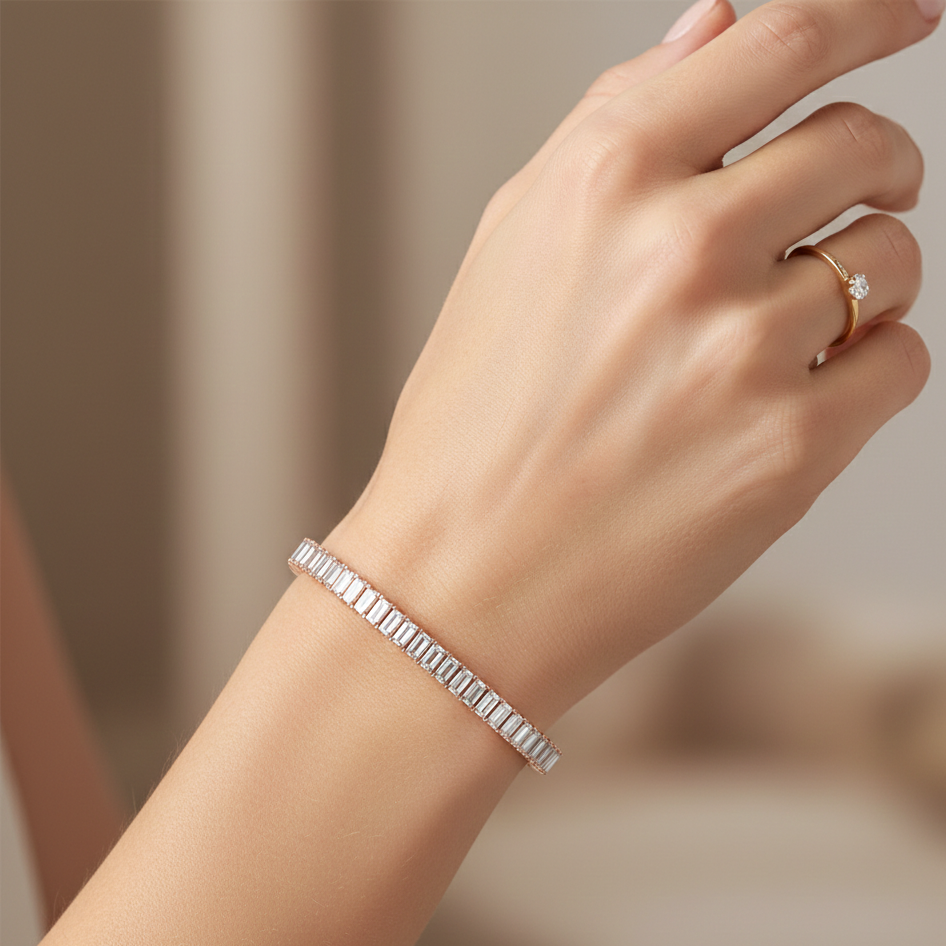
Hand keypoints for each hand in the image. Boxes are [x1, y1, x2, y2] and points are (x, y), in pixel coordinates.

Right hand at [326, 0, 935, 724]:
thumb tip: (716, 26)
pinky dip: (864, 369)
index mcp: (602, 180)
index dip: (868, 14)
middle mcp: (678, 248)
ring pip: (893, 259)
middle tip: (848, 201)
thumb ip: (620, 123)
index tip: (906, 13)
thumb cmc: (474, 422)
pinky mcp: (789, 448)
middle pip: (863, 146)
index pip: (784, 41)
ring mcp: (740, 350)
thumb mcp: (514, 247)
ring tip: (781, 332)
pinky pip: (900, 361)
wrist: (464, 578)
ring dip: (862, 281)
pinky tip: (787, 397)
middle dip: (873, 168)